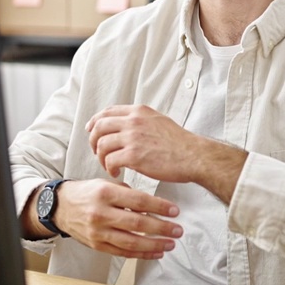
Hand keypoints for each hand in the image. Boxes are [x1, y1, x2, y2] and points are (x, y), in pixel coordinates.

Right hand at [52, 179, 181, 259]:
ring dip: (154, 245)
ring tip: (170, 244)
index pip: (138, 201)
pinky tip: (155, 252)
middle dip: (161, 228)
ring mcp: (98, 232)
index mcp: (105, 194)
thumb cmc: (86, 193)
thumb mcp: (105, 184)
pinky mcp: (97, 245)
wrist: (60, 207)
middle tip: (177, 230)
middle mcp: (100, 214)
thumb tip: (152, 204)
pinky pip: (122, 252)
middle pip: (137, 224)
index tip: (174, 211)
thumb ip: (127, 193)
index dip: (159, 207)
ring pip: (131, 242)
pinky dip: (141, 254)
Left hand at [86, 105, 247, 202]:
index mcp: (138, 112)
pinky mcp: (133, 156)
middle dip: (93, 140)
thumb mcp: (158, 121)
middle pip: (99, 127)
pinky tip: (117, 173)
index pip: (107, 112)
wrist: (193, 156)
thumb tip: (125, 125)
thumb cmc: (179, 143)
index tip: (91, 131)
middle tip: (96, 152)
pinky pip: (110, 161)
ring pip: (102, 145)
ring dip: (101, 157)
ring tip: (109, 166)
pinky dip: (109, 168)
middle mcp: (133, 121)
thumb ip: (140, 120)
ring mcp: (132, 138)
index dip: (95, 122)